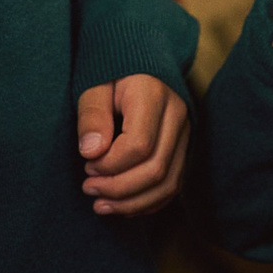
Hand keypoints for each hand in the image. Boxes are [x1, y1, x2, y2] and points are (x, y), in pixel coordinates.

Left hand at [77, 73, 189, 216]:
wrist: (139, 65)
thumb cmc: (111, 75)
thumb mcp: (94, 87)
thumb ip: (91, 116)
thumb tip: (91, 153)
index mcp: (154, 95)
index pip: (139, 145)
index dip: (110, 164)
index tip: (87, 164)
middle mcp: (177, 116)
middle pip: (156, 169)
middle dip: (118, 188)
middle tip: (88, 188)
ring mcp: (185, 134)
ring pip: (168, 183)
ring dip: (133, 202)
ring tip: (101, 205)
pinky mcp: (184, 148)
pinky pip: (173, 185)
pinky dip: (148, 202)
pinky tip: (122, 206)